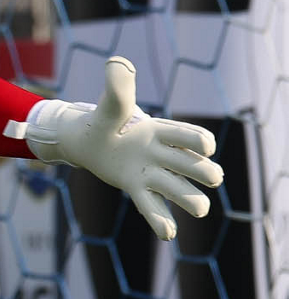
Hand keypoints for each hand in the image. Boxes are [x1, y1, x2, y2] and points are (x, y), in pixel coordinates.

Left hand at [21, 56, 223, 240]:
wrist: (86, 140)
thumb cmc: (103, 121)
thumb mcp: (109, 106)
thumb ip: (117, 89)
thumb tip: (118, 64)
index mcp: (158, 130)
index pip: (185, 135)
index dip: (199, 141)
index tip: (206, 146)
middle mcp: (159, 153)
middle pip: (189, 165)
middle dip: (204, 171)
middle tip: (212, 178)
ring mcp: (149, 173)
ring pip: (175, 189)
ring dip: (190, 199)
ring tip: (200, 209)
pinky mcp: (135, 187)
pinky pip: (151, 206)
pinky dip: (160, 220)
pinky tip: (168, 234)